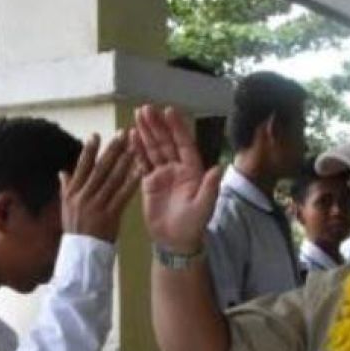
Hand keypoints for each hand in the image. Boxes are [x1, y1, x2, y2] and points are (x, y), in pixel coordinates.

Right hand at [60, 130, 140, 243]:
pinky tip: (140, 170)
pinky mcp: (110, 215)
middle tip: (122, 134)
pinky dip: (132, 182)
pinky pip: (123, 195)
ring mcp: (97, 206)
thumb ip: (66, 188)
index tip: (96, 135)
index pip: (81, 167)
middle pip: (100, 169)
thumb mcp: (66, 208)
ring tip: (134, 147)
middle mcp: (83, 197)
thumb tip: (62, 171)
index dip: (89, 151)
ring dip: (125, 161)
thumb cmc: (75, 230)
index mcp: (72, 193)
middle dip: (112, 150)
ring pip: (113, 179)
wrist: (82, 254)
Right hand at [131, 105, 221, 253]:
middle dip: (157, 125)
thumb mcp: (204, 207)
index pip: (184, 144)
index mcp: (192, 170)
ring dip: (146, 132)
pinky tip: (131, 137)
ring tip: (137, 116)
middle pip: (166, 142)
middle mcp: (178, 168)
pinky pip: (143, 162)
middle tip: (146, 109)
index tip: (169, 111)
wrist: (175, 241)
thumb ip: (209, 187)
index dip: (177, 128)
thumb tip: (218, 168)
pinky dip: (137, 150)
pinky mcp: (149, 182)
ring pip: (154, 149)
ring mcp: (163, 174)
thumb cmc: (193, 225)